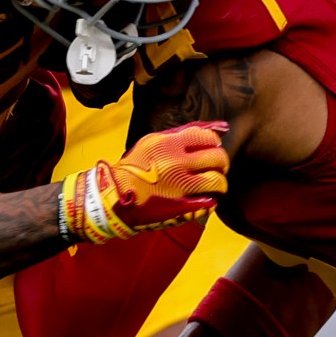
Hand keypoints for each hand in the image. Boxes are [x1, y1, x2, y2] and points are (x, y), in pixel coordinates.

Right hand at [58, 121, 229, 242]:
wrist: (113, 197)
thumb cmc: (135, 167)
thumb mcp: (155, 141)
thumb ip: (186, 133)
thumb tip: (221, 127)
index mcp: (169, 145)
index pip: (209, 138)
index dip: (214, 144)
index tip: (209, 150)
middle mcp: (176, 164)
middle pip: (218, 158)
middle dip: (221, 164)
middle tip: (215, 169)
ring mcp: (179, 187)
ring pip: (218, 182)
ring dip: (219, 183)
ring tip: (211, 185)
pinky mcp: (181, 209)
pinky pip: (210, 203)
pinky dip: (210, 201)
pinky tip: (202, 199)